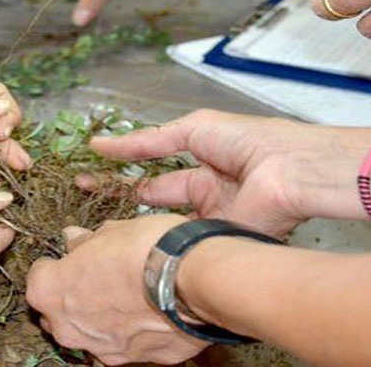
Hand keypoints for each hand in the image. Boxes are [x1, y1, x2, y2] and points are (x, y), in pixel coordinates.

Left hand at [26, 214, 209, 364]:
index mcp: (51, 291)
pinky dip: (131, 332)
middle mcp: (67, 327)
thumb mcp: (110, 231)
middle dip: (72, 296)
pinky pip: (123, 345)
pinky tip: (149, 313)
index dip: (56, 263)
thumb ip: (85, 242)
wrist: (192, 280)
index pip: (38, 276)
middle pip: (57, 312)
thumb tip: (73, 238)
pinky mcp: (133, 360)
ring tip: (129, 296)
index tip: (73, 255)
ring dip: (100, 317)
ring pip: (89, 333)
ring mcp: (100, 349)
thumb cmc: (146, 248)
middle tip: (99, 275)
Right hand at [80, 109, 370, 237]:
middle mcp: (204, 194)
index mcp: (202, 165)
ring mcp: (210, 220)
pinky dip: (159, 238)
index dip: (123, 169)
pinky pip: (183, 241)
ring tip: (95, 215)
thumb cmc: (247, 141)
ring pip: (165, 223)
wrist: (289, 169)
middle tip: (81, 192)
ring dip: (134, 220)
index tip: (89, 172)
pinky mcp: (218, 241)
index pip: (155, 170)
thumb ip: (148, 140)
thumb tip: (102, 144)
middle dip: (119, 195)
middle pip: (154, 198)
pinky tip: (127, 236)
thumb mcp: (192, 129)